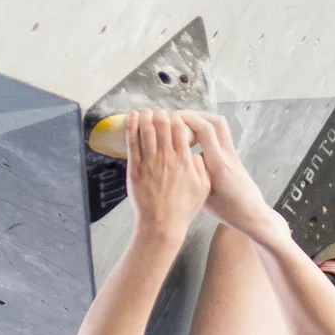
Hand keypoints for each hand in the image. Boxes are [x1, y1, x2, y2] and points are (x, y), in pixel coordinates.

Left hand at [126, 109, 210, 243]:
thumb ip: (201, 167)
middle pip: (162, 125)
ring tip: (144, 110)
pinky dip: (131, 127)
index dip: (176, 117)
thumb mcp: (203, 187)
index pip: (180, 129)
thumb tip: (194, 153)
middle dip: (160, 113)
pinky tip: (131, 118)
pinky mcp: (135, 169)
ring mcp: (149, 163)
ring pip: (146, 131)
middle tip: (159, 111)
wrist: (162, 224)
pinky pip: (132, 143)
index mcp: (184, 160)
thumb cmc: (183, 208)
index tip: (174, 115)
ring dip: (145, 116)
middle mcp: (167, 158)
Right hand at [180, 112, 281, 242]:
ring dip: (202, 120)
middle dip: (194, 115)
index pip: (206, 131)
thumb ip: (194, 177)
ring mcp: (232, 154)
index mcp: (218, 165)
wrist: (253, 214)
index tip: (171, 120)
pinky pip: (220, 135)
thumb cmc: (229, 211)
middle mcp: (227, 155)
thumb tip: (176, 161)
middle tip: (175, 119)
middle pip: (215, 122)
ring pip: (219, 125)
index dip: (188, 120)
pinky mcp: (233, 156)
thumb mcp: (205, 198)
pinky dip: (206, 130)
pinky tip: (193, 138)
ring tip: (183, 125)